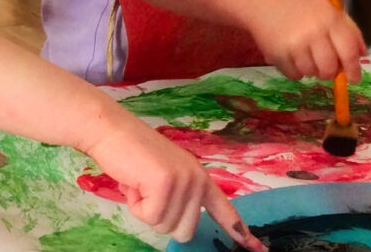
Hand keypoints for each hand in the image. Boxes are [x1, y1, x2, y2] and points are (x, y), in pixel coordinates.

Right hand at [83, 108, 266, 249]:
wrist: (112, 131)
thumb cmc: (131, 155)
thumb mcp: (164, 175)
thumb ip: (179, 196)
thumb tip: (182, 225)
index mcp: (200, 177)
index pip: (224, 210)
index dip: (239, 232)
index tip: (257, 249)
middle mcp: (197, 180)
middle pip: (185, 231)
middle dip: (160, 218)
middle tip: (147, 190)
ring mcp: (183, 181)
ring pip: (165, 226)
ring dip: (145, 210)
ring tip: (140, 182)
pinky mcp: (165, 184)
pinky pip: (149, 217)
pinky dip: (135, 205)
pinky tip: (133, 181)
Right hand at [236, 0, 365, 82]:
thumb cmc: (298, 5)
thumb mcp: (327, 8)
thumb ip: (348, 29)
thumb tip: (362, 54)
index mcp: (330, 17)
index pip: (348, 50)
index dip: (353, 68)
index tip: (354, 78)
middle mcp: (314, 30)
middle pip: (330, 68)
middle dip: (329, 73)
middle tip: (325, 67)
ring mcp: (295, 43)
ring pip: (312, 73)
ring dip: (310, 69)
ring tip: (303, 53)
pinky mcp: (278, 53)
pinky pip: (294, 75)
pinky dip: (294, 70)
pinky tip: (289, 54)